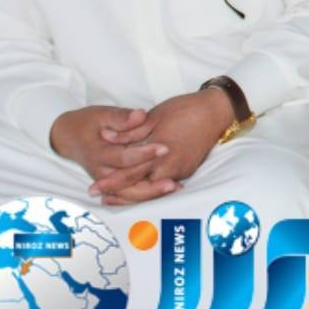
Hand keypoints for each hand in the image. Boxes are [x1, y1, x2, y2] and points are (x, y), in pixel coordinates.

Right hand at [49, 105, 167, 181]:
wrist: (68, 137)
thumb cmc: (87, 123)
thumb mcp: (101, 114)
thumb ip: (121, 117)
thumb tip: (140, 115)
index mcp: (97, 153)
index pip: (123, 158)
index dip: (144, 154)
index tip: (164, 147)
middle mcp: (101, 172)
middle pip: (128, 182)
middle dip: (151, 182)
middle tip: (174, 178)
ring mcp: (107, 180)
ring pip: (131, 191)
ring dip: (153, 191)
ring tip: (176, 186)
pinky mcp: (114, 182)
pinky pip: (132, 191)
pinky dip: (150, 191)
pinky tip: (171, 186)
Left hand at [90, 88, 234, 204]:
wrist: (215, 112)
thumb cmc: (184, 110)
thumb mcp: (154, 117)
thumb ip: (130, 132)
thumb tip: (107, 137)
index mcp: (159, 152)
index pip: (130, 173)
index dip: (111, 182)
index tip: (94, 188)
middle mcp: (170, 166)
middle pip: (140, 189)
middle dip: (120, 195)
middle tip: (101, 198)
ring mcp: (180, 170)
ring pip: (152, 189)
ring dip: (134, 193)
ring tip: (115, 196)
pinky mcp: (187, 170)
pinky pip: (164, 183)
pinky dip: (150, 188)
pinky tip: (141, 187)